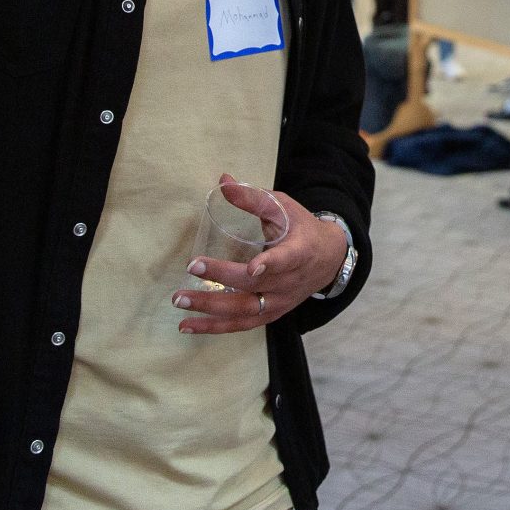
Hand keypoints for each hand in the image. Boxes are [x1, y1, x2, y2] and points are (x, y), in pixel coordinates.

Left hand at [175, 176, 348, 335]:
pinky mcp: (269, 314)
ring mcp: (279, 302)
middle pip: (254, 286)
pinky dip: (213, 328)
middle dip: (222, 278)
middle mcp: (289, 283)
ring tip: (181, 302)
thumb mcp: (283, 208)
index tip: (252, 268)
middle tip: (193, 267)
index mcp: (299, 252)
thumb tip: (223, 181)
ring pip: (244, 311)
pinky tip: (188, 325)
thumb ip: (253, 198)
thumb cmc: (301, 228)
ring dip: (210, 309)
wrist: (328, 260)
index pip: (286, 260)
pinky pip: (240, 325)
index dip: (270, 265)